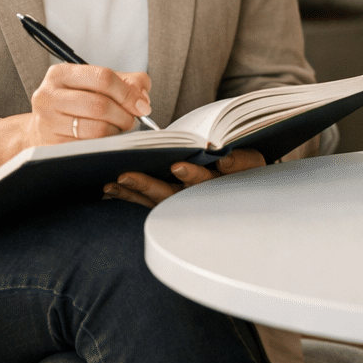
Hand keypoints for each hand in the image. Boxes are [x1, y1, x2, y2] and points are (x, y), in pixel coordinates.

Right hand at [27, 63, 152, 147]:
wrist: (45, 126)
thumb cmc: (77, 102)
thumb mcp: (98, 83)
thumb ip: (128, 82)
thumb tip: (142, 97)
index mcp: (60, 74)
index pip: (103, 78)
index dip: (128, 93)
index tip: (141, 105)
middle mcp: (48, 96)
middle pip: (100, 105)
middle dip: (124, 115)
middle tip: (131, 120)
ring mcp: (47, 122)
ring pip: (96, 129)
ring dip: (116, 131)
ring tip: (118, 129)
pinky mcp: (51, 145)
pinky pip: (89, 147)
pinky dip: (104, 144)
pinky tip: (105, 140)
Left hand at [103, 148, 266, 207]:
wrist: (246, 189)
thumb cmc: (247, 172)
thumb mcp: (253, 163)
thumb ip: (241, 160)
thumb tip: (223, 157)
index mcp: (218, 187)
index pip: (204, 183)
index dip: (192, 175)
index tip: (178, 166)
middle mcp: (196, 200)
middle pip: (170, 196)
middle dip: (147, 186)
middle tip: (125, 176)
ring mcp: (180, 205)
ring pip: (153, 201)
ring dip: (131, 193)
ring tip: (110, 183)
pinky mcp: (168, 204)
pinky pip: (146, 203)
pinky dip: (129, 196)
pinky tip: (111, 190)